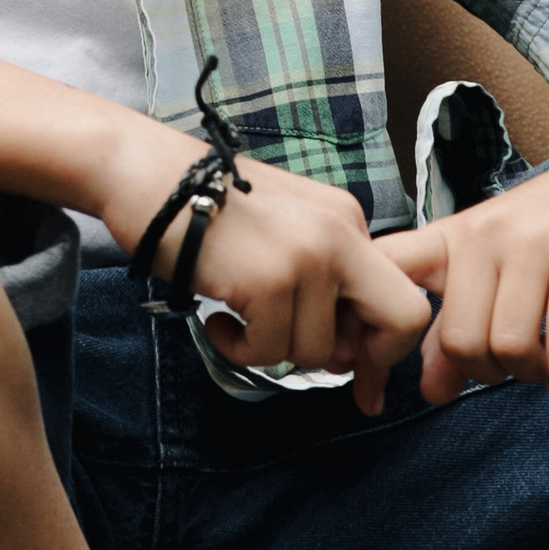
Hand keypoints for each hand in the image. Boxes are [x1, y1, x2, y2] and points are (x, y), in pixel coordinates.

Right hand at [97, 131, 433, 416]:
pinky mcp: (269, 280)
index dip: (387, 346)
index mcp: (347, 219)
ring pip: (318, 350)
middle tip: (331, 374)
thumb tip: (345, 350)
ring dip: (271, 350)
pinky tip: (218, 319)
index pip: (403, 296)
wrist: (144, 173)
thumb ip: (320, 276)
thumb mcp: (281, 227)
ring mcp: (307, 256)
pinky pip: (268, 350)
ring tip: (235, 320)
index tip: (363, 376)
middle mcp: (340, 234)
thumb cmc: (201, 205)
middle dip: (368, 360)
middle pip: (399, 320)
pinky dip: (238, 348)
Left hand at [385, 136, 548, 403]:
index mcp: (447, 238)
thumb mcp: (486, 270)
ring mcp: (532, 241)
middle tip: (505, 369)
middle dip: (483, 373)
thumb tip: (431, 395)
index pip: (385, 273)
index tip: (380, 378)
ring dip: (526, 372)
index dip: (374, 332)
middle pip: (458, 339)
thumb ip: (452, 331)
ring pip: (509, 343)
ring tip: (538, 366)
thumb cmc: (544, 231)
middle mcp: (482, 236)